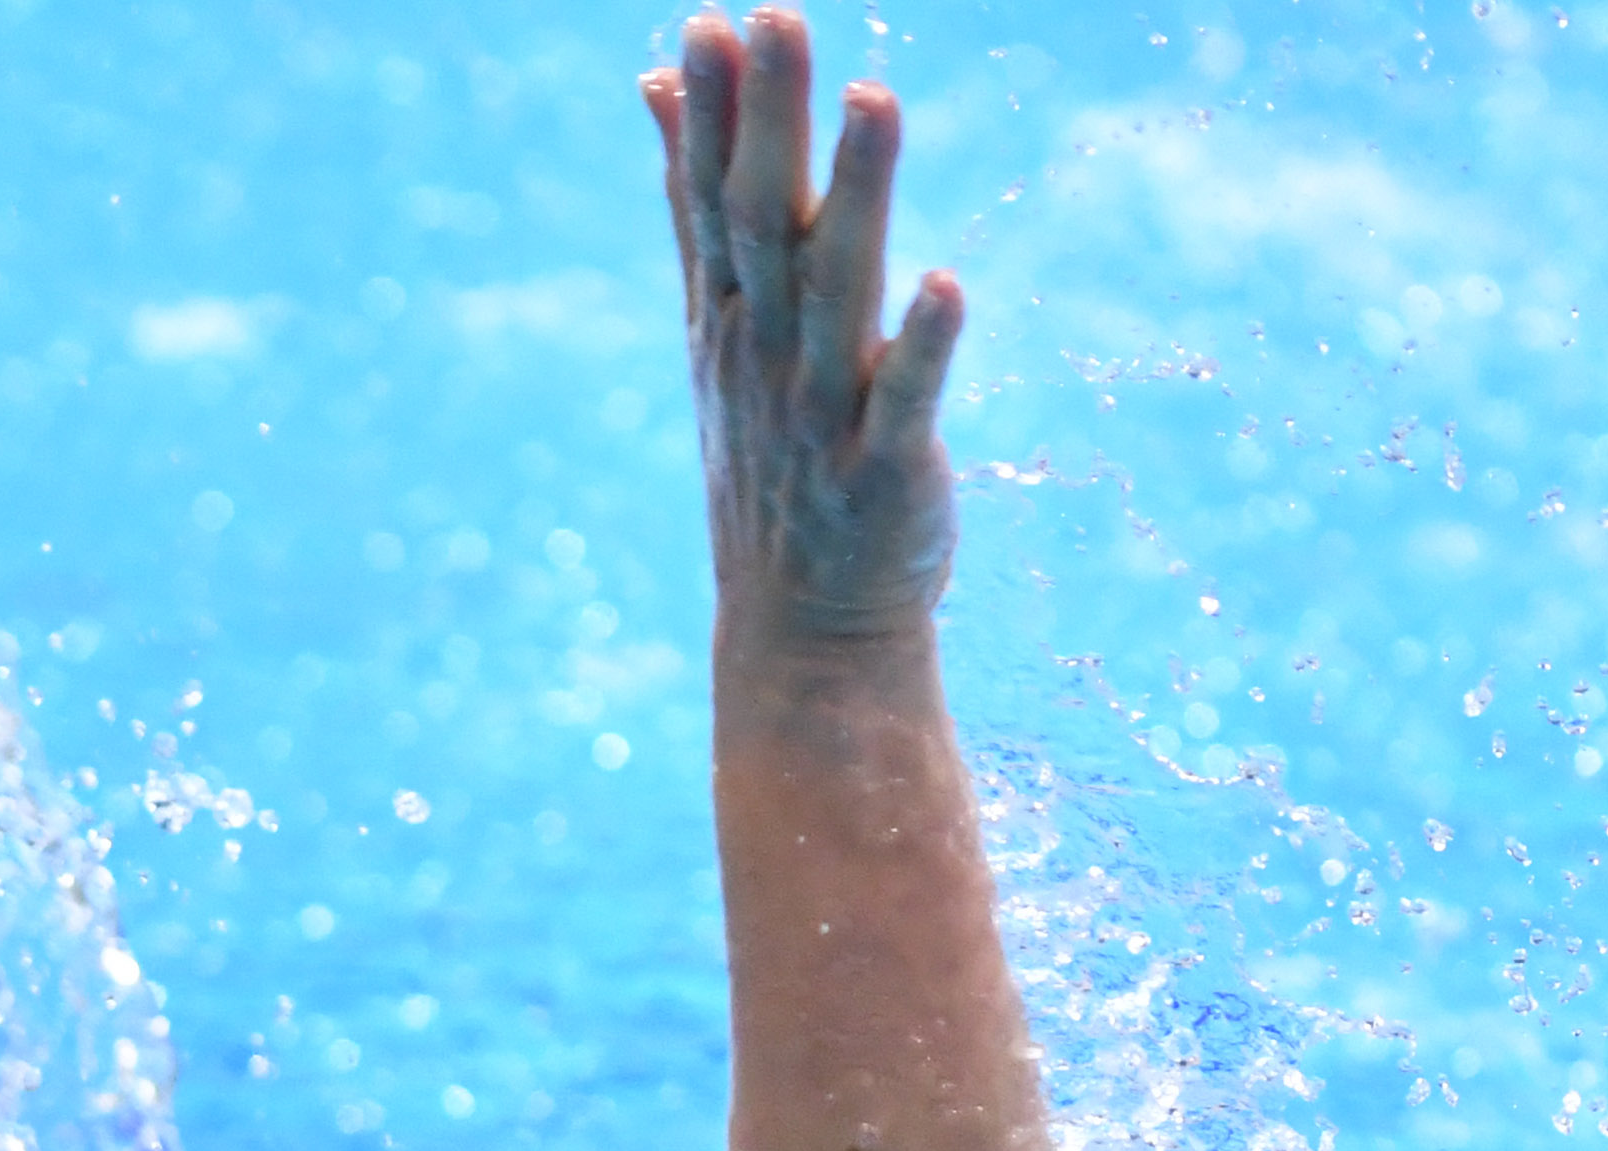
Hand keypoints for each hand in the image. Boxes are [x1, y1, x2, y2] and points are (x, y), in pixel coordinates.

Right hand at [646, 12, 962, 649]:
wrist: (806, 632)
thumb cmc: (772, 460)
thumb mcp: (718, 328)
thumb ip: (696, 202)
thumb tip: (661, 81)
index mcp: (730, 320)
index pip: (712, 202)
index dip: (714, 114)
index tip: (711, 22)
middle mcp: (766, 358)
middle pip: (766, 226)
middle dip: (770, 124)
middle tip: (777, 18)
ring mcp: (822, 417)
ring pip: (840, 294)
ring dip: (858, 197)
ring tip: (875, 100)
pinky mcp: (885, 476)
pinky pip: (904, 405)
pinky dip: (921, 349)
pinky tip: (946, 282)